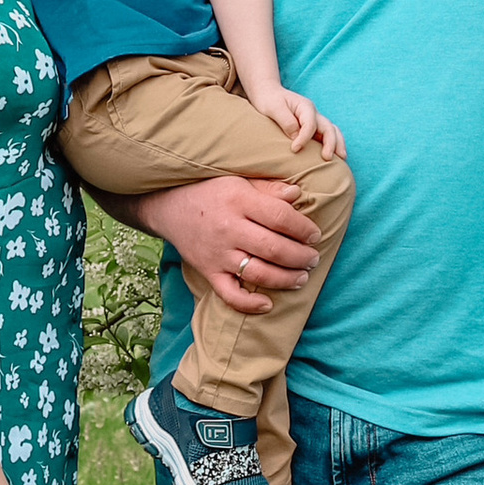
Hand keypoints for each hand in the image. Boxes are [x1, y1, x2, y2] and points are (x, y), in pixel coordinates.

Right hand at [140, 173, 318, 316]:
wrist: (169, 206)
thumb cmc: (211, 191)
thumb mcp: (239, 181)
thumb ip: (269, 188)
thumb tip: (297, 194)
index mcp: (239, 200)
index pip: (281, 217)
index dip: (304, 229)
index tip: (315, 235)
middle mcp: (229, 228)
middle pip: (274, 249)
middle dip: (301, 257)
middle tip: (313, 259)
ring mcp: (218, 253)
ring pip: (258, 273)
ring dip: (286, 279)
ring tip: (301, 278)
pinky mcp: (208, 271)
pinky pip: (229, 294)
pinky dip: (249, 304)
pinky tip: (267, 304)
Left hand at [255, 85, 345, 161]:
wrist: (268, 94)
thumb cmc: (269, 100)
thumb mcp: (274, 108)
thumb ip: (286, 121)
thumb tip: (296, 137)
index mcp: (305, 107)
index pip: (310, 124)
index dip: (304, 138)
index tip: (294, 149)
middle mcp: (314, 114)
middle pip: (329, 128)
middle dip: (330, 143)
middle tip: (327, 158)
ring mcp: (315, 121)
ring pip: (333, 132)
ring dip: (338, 145)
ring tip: (341, 159)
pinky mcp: (313, 129)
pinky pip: (327, 137)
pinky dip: (333, 146)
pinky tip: (334, 158)